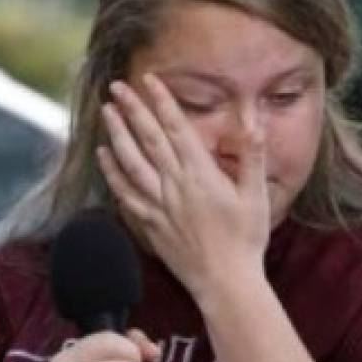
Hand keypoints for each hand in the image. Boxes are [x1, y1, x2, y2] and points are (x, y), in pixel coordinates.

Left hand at [96, 74, 270, 300]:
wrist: (224, 281)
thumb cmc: (246, 239)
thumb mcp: (257, 195)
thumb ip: (253, 157)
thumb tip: (254, 123)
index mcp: (201, 174)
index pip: (176, 129)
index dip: (162, 102)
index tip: (150, 80)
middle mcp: (175, 185)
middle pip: (148, 139)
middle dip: (132, 110)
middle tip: (117, 86)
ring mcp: (158, 205)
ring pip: (131, 162)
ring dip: (117, 134)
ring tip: (106, 112)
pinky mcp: (149, 223)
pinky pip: (124, 192)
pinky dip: (112, 171)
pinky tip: (104, 156)